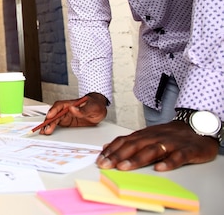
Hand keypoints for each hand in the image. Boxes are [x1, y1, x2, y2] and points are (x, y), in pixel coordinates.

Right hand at [37, 93, 106, 134]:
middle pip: (55, 114)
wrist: (99, 110)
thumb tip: (73, 109)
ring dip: (48, 125)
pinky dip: (52, 128)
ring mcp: (66, 116)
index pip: (59, 105)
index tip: (50, 116)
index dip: (54, 110)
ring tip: (44, 132)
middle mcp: (66, 109)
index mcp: (71, 103)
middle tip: (46, 129)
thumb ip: (82, 109)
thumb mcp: (92, 107)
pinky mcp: (67, 122)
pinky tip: (47, 132)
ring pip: (54, 120)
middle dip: (49, 121)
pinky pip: (58, 125)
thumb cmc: (95, 105)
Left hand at [96, 120, 219, 170]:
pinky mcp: (187, 151)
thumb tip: (107, 147)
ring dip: (136, 159)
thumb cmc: (169, 135)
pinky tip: (160, 168)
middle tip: (105, 165)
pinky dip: (168, 162)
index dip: (111, 150)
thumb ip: (128, 142)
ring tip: (124, 167)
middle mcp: (154, 138)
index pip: (124, 141)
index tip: (100, 160)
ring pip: (152, 151)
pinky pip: (177, 157)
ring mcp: (170, 144)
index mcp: (144, 135)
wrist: (197, 128)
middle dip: (118, 155)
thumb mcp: (146, 136)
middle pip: (134, 146)